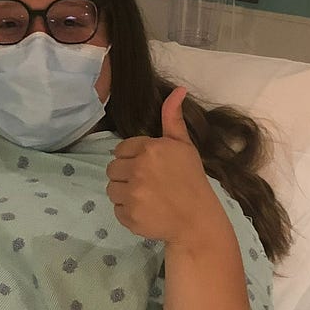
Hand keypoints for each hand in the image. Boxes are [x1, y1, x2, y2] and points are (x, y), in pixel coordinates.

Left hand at [105, 87, 223, 245]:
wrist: (197, 220)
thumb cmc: (191, 180)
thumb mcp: (184, 145)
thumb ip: (173, 118)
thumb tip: (178, 89)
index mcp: (149, 149)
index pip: (120, 150)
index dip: (133, 158)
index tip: (149, 167)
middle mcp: (138, 170)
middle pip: (112, 169)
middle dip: (126, 175)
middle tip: (147, 183)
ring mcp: (132, 194)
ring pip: (111, 189)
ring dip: (125, 193)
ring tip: (146, 197)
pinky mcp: (129, 215)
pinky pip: (117, 209)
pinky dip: (128, 212)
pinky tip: (146, 211)